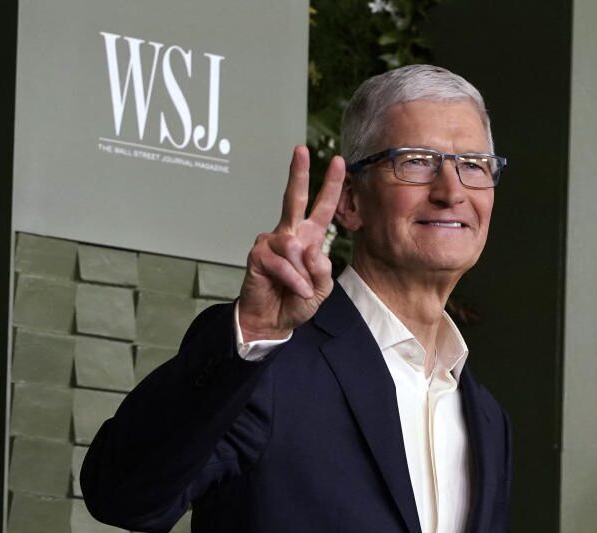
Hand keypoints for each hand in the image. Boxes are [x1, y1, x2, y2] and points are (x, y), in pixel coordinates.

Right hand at [237, 145, 345, 340]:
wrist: (272, 320)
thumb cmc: (296, 302)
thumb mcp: (321, 289)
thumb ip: (322, 270)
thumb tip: (309, 249)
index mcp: (309, 238)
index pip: (322, 208)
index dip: (330, 185)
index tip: (338, 161)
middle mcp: (290, 234)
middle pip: (294, 198)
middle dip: (298, 173)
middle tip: (300, 149)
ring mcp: (272, 242)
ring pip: (294, 247)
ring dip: (302, 274)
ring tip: (302, 290)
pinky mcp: (258, 254)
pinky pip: (281, 262)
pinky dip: (292, 280)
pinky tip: (294, 289)